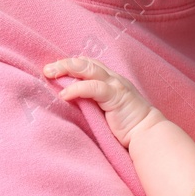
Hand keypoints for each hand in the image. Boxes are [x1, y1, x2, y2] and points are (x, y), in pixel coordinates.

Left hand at [42, 56, 159, 147]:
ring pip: (88, 69)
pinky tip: (64, 94)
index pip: (89, 64)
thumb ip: (92, 101)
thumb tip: (68, 102)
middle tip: (47, 69)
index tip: (54, 70)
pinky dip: (77, 88)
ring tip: (50, 74)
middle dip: (64, 63)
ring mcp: (115, 85)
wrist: (147, 133)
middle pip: (85, 62)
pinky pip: (94, 87)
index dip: (71, 64)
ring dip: (67, 69)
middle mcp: (113, 78)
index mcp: (111, 80)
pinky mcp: (116, 96)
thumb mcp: (106, 108)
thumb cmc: (126, 125)